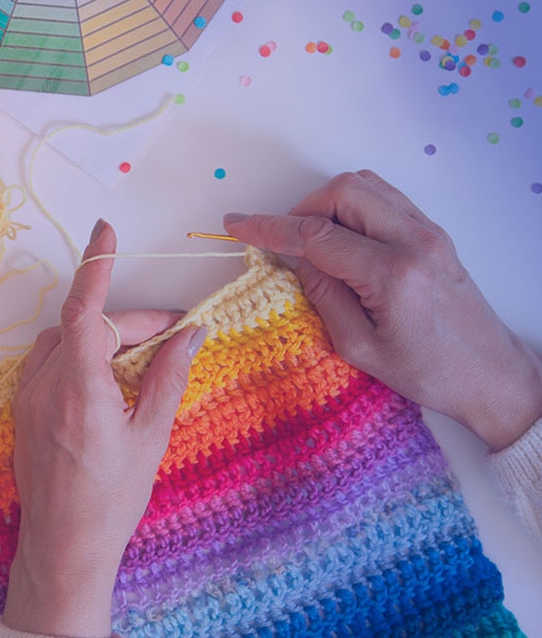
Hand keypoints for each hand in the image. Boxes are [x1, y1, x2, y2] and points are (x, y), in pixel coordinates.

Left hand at [3, 220, 206, 635]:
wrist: (63, 545)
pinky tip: (107, 378)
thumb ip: (169, 377)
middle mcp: (45, 387)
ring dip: (102, 337)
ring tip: (140, 362)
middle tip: (172, 338)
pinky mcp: (22, 408)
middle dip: (129, 324)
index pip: (83, 312)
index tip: (106, 233)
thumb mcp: (151, 437)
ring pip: (65, 340)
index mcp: (80, 391)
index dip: (95, 267)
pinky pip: (50, 361)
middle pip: (86, 327)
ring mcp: (27, 397)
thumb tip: (191, 334)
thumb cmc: (111, 500)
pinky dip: (80, 355)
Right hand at [224, 170, 541, 451]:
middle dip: (302, 208)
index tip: (238, 224)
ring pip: (365, 186)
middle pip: (343, 192)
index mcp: (392, 274)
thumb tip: (296, 258)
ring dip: (328, 204)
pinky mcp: (434, 233)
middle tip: (282, 239)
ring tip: (311, 239)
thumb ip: (322, 294)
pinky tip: (342, 237)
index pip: (318, 234)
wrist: (489, 374)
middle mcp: (415, 240)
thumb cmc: (426, 371)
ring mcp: (429, 231)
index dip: (270, 227)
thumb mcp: (358, 346)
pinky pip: (384, 199)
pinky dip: (353, 207)